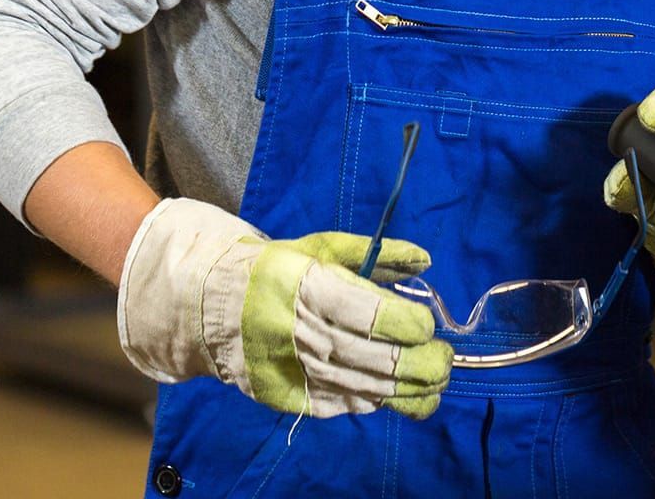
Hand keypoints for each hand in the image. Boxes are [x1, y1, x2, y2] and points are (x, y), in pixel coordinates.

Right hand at [117, 197, 452, 418]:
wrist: (210, 305)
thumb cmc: (278, 269)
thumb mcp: (322, 248)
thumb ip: (378, 254)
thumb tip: (426, 260)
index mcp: (309, 287)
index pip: (371, 315)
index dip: (408, 324)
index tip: (427, 324)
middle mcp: (300, 332)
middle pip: (374, 358)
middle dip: (421, 363)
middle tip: (444, 359)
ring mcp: (291, 370)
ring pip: (363, 389)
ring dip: (408, 391)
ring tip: (436, 384)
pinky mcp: (285, 396)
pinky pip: (340, 405)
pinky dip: (373, 402)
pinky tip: (396, 397)